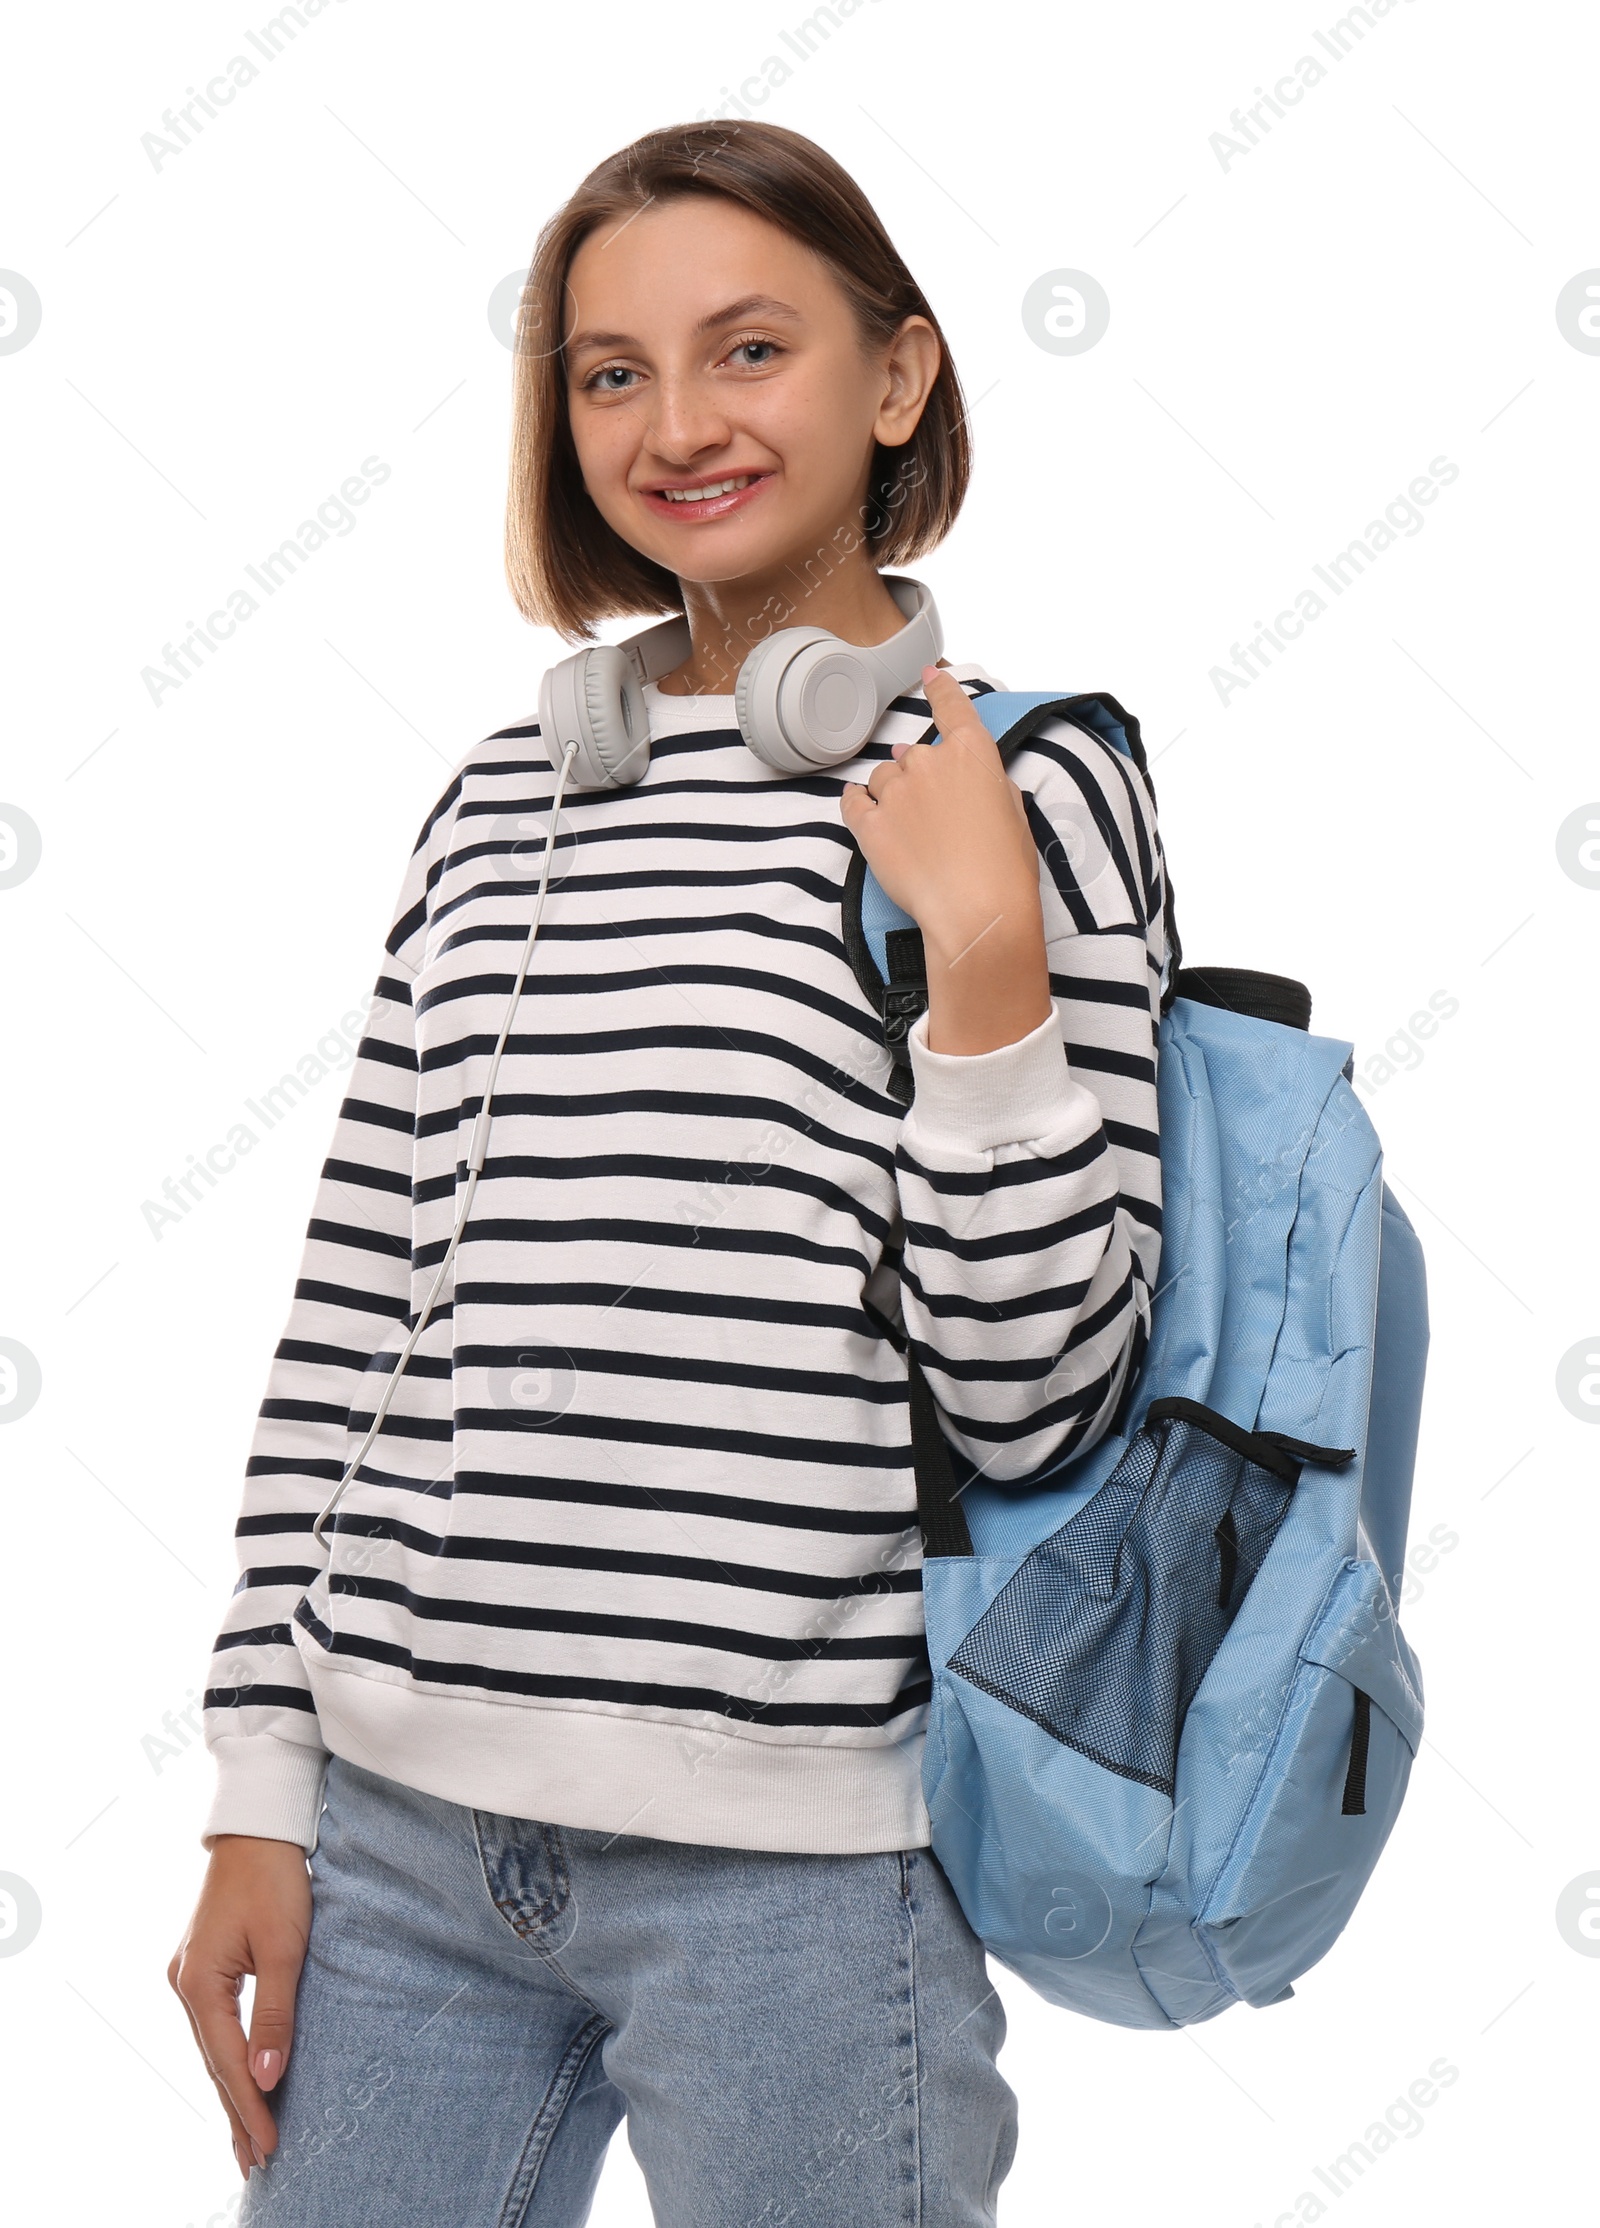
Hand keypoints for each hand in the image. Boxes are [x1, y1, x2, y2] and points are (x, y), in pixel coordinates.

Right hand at [168, 1835, 312, 2181]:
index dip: (250, 2107)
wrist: (258, 1826)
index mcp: (198, 1982)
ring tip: (249, 2138)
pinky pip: (215, 2026)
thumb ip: (276, 2013)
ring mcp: (189, 1975)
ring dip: (231, 2090)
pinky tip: (240, 2080)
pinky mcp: (203, 1965)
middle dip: (235, 2113)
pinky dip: (229, 2058)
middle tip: (256, 2164)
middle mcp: (183, 1983)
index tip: (270, 2148)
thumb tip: (266, 2078)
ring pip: (212, 2047)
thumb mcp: (285, 1945)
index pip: (226, 2062)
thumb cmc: (276, 1878)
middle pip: (213, 2062)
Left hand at [839, 664, 1052, 1054]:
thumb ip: (989, 784)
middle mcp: (930, 763)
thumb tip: (964, 780)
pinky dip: (857, 802)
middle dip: (919, 776)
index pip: (952, 706)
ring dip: (891, 793)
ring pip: (883, 777)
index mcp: (973, 754)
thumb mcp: (1015, 815)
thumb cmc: (1006, 870)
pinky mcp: (870, 825)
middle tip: (934, 815)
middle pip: (912, 754)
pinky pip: (853, 801)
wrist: (976, 911)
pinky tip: (864, 811)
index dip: (940, 687)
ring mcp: (896, 793)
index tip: (930, 674)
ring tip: (910, 830)